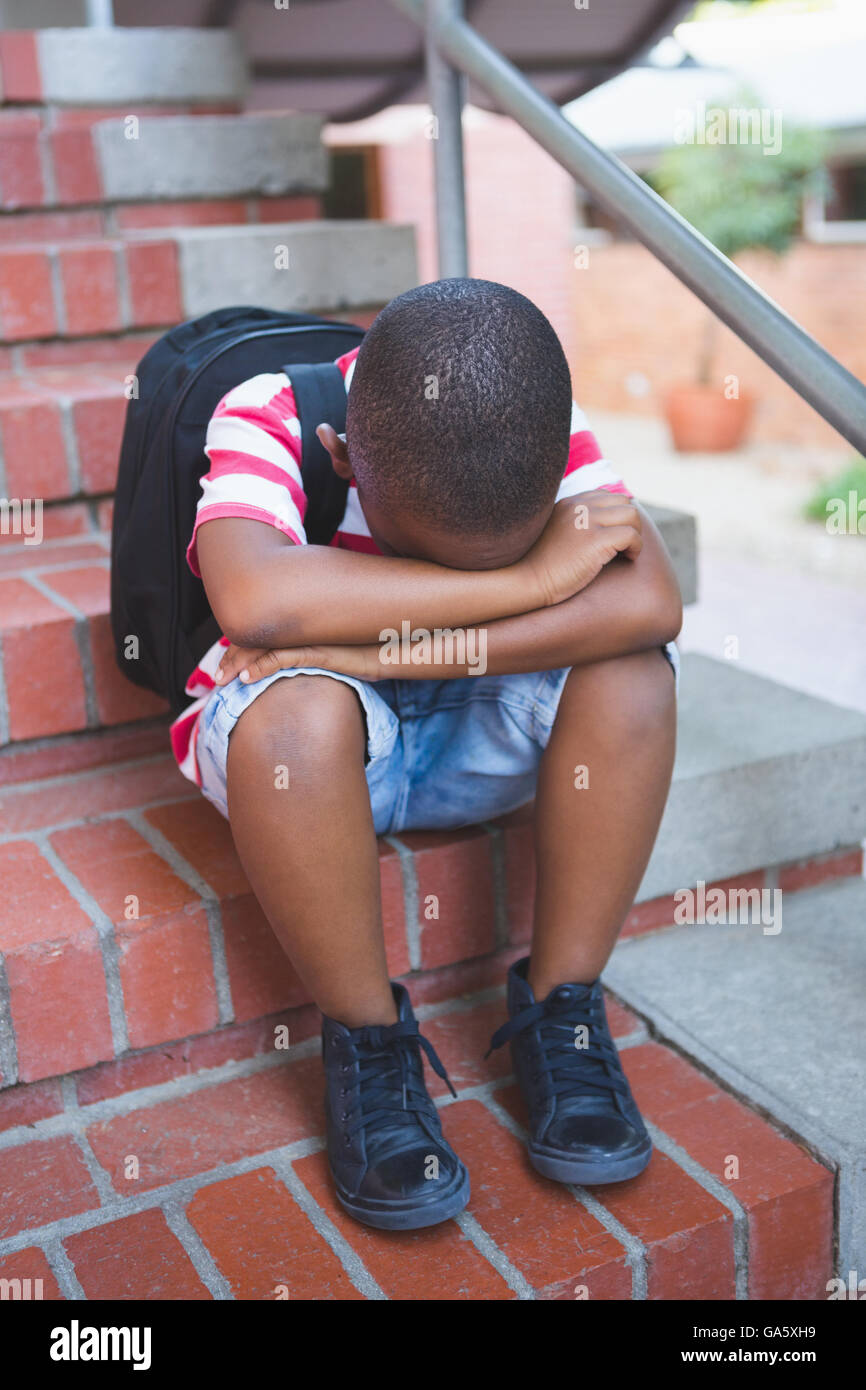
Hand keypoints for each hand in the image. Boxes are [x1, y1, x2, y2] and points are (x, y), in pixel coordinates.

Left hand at [214, 641, 381, 686]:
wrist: (397, 645)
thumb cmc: (371, 649)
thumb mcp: (338, 653)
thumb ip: (318, 655)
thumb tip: (306, 666)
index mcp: (303, 626)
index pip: (263, 632)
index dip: (242, 646)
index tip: (227, 660)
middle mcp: (302, 628)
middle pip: (256, 637)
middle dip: (232, 657)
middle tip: (216, 675)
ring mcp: (309, 637)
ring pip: (262, 647)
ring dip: (237, 664)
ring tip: (221, 681)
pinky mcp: (319, 650)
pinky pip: (281, 658)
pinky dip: (260, 668)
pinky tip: (246, 681)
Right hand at [521, 490, 642, 606]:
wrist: (524, 580)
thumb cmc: (537, 565)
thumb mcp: (552, 533)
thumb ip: (571, 523)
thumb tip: (596, 531)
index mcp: (570, 503)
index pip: (606, 496)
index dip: (615, 515)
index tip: (613, 535)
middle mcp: (580, 506)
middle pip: (623, 501)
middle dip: (629, 523)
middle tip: (624, 545)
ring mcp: (588, 521)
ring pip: (632, 514)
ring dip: (635, 534)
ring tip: (626, 552)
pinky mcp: (596, 540)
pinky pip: (632, 536)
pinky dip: (635, 548)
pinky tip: (627, 559)